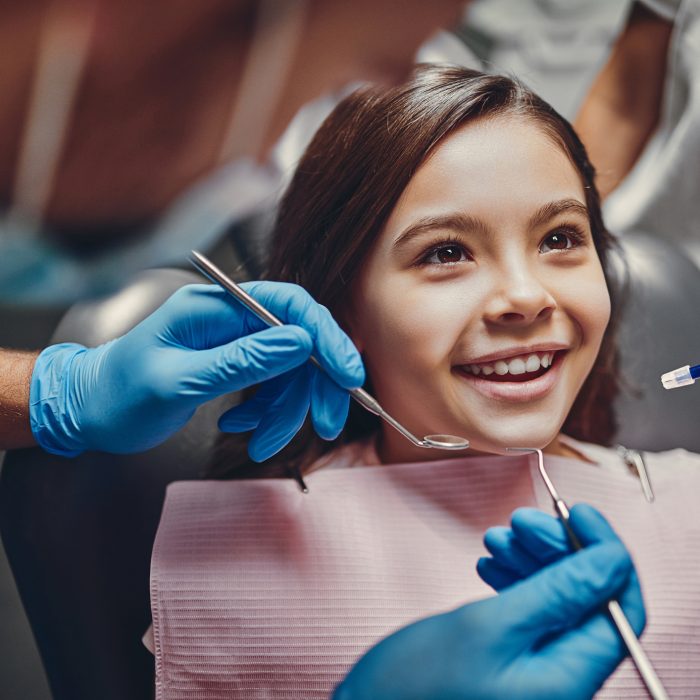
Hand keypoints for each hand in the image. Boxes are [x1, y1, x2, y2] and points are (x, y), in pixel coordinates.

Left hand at [29, 282, 363, 456]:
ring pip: (287, 371)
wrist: (89, 411)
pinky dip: (266, 414)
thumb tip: (300, 341)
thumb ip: (242, 360)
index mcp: (214, 307)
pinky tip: (241, 430)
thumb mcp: (180, 380)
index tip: (348, 374)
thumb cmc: (120, 393)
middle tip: (323, 425)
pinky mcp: (233, 365)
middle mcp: (229, 319)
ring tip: (263, 445)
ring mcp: (233, 342)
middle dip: (313, 386)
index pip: (288, 305)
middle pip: (297, 342)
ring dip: (286, 411)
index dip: (325, 336)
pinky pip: (269, 387)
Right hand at [333, 505, 643, 699]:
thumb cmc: (418, 686)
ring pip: (556, 599)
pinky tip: (490, 563)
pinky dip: (515, 580)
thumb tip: (610, 561)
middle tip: (520, 520)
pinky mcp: (515, 661)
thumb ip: (554, 594)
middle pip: (586, 597)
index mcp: (570, 677)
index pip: (620, 606)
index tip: (578, 512)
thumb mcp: (487, 628)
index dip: (604, 552)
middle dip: (558, 549)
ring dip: (532, 560)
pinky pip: (531, 611)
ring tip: (496, 538)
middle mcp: (563, 677)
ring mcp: (538, 669)